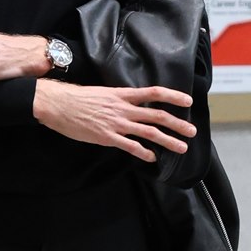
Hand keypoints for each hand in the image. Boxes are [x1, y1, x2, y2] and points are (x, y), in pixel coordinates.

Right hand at [32, 79, 194, 162]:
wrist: (58, 104)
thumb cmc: (77, 98)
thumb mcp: (103, 93)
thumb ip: (119, 100)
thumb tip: (131, 105)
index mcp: (122, 94)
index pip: (154, 92)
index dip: (173, 96)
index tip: (188, 101)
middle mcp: (123, 108)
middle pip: (157, 115)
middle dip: (177, 124)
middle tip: (192, 131)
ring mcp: (117, 123)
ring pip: (149, 132)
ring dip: (168, 141)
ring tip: (182, 147)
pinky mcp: (107, 137)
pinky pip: (131, 146)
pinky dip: (144, 153)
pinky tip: (153, 158)